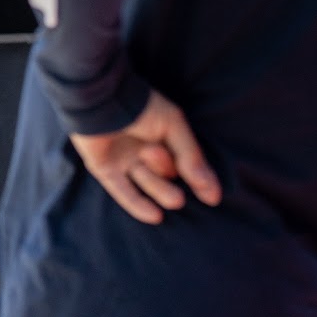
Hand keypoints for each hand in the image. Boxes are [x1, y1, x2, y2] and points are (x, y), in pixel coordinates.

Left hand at [69, 90, 221, 225]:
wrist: (104, 100)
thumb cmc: (141, 107)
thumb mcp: (174, 126)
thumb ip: (191, 157)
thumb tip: (211, 192)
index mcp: (162, 137)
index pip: (184, 164)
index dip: (198, 180)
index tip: (212, 200)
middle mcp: (143, 151)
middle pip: (164, 176)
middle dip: (169, 175)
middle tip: (177, 184)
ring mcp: (124, 161)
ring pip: (146, 184)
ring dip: (157, 186)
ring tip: (172, 195)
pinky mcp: (105, 169)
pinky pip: (122, 192)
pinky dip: (137, 205)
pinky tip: (156, 217)